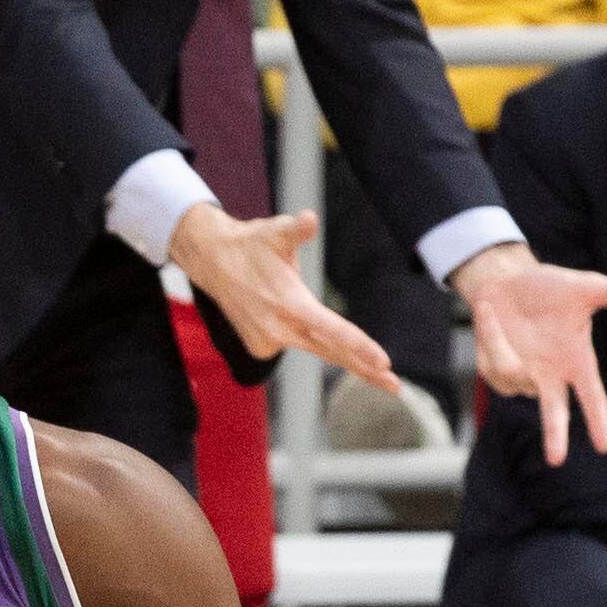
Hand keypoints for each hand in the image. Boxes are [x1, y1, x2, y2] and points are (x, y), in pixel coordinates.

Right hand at [166, 203, 397, 385]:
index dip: (358, 345)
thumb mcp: (274, 231)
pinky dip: (311, 339)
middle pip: (330, 351)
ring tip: (380, 375)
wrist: (212, 261)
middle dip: (364, 369)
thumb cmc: (251, 244)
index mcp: (288, 304)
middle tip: (395, 386)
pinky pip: (297, 343)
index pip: (331, 329)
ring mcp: (268, 342)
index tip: (384, 362)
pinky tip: (298, 319)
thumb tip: (309, 220)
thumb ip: (296, 228)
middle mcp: (278, 329)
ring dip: (347, 359)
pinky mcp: (261, 347)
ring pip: (317, 350)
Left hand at [452, 242, 606, 466]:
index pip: (592, 397)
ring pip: (514, 377)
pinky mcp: (497, 374)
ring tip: (501, 315)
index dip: (598, 421)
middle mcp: (550, 377)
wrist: (507, 283)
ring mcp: (522, 378)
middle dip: (555, 436)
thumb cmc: (551, 288)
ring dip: (504, 345)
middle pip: (555, 414)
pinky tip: (492, 320)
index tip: (605, 447)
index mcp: (577, 363)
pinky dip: (490, 338)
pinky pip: (492, 366)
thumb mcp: (588, 288)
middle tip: (557, 460)